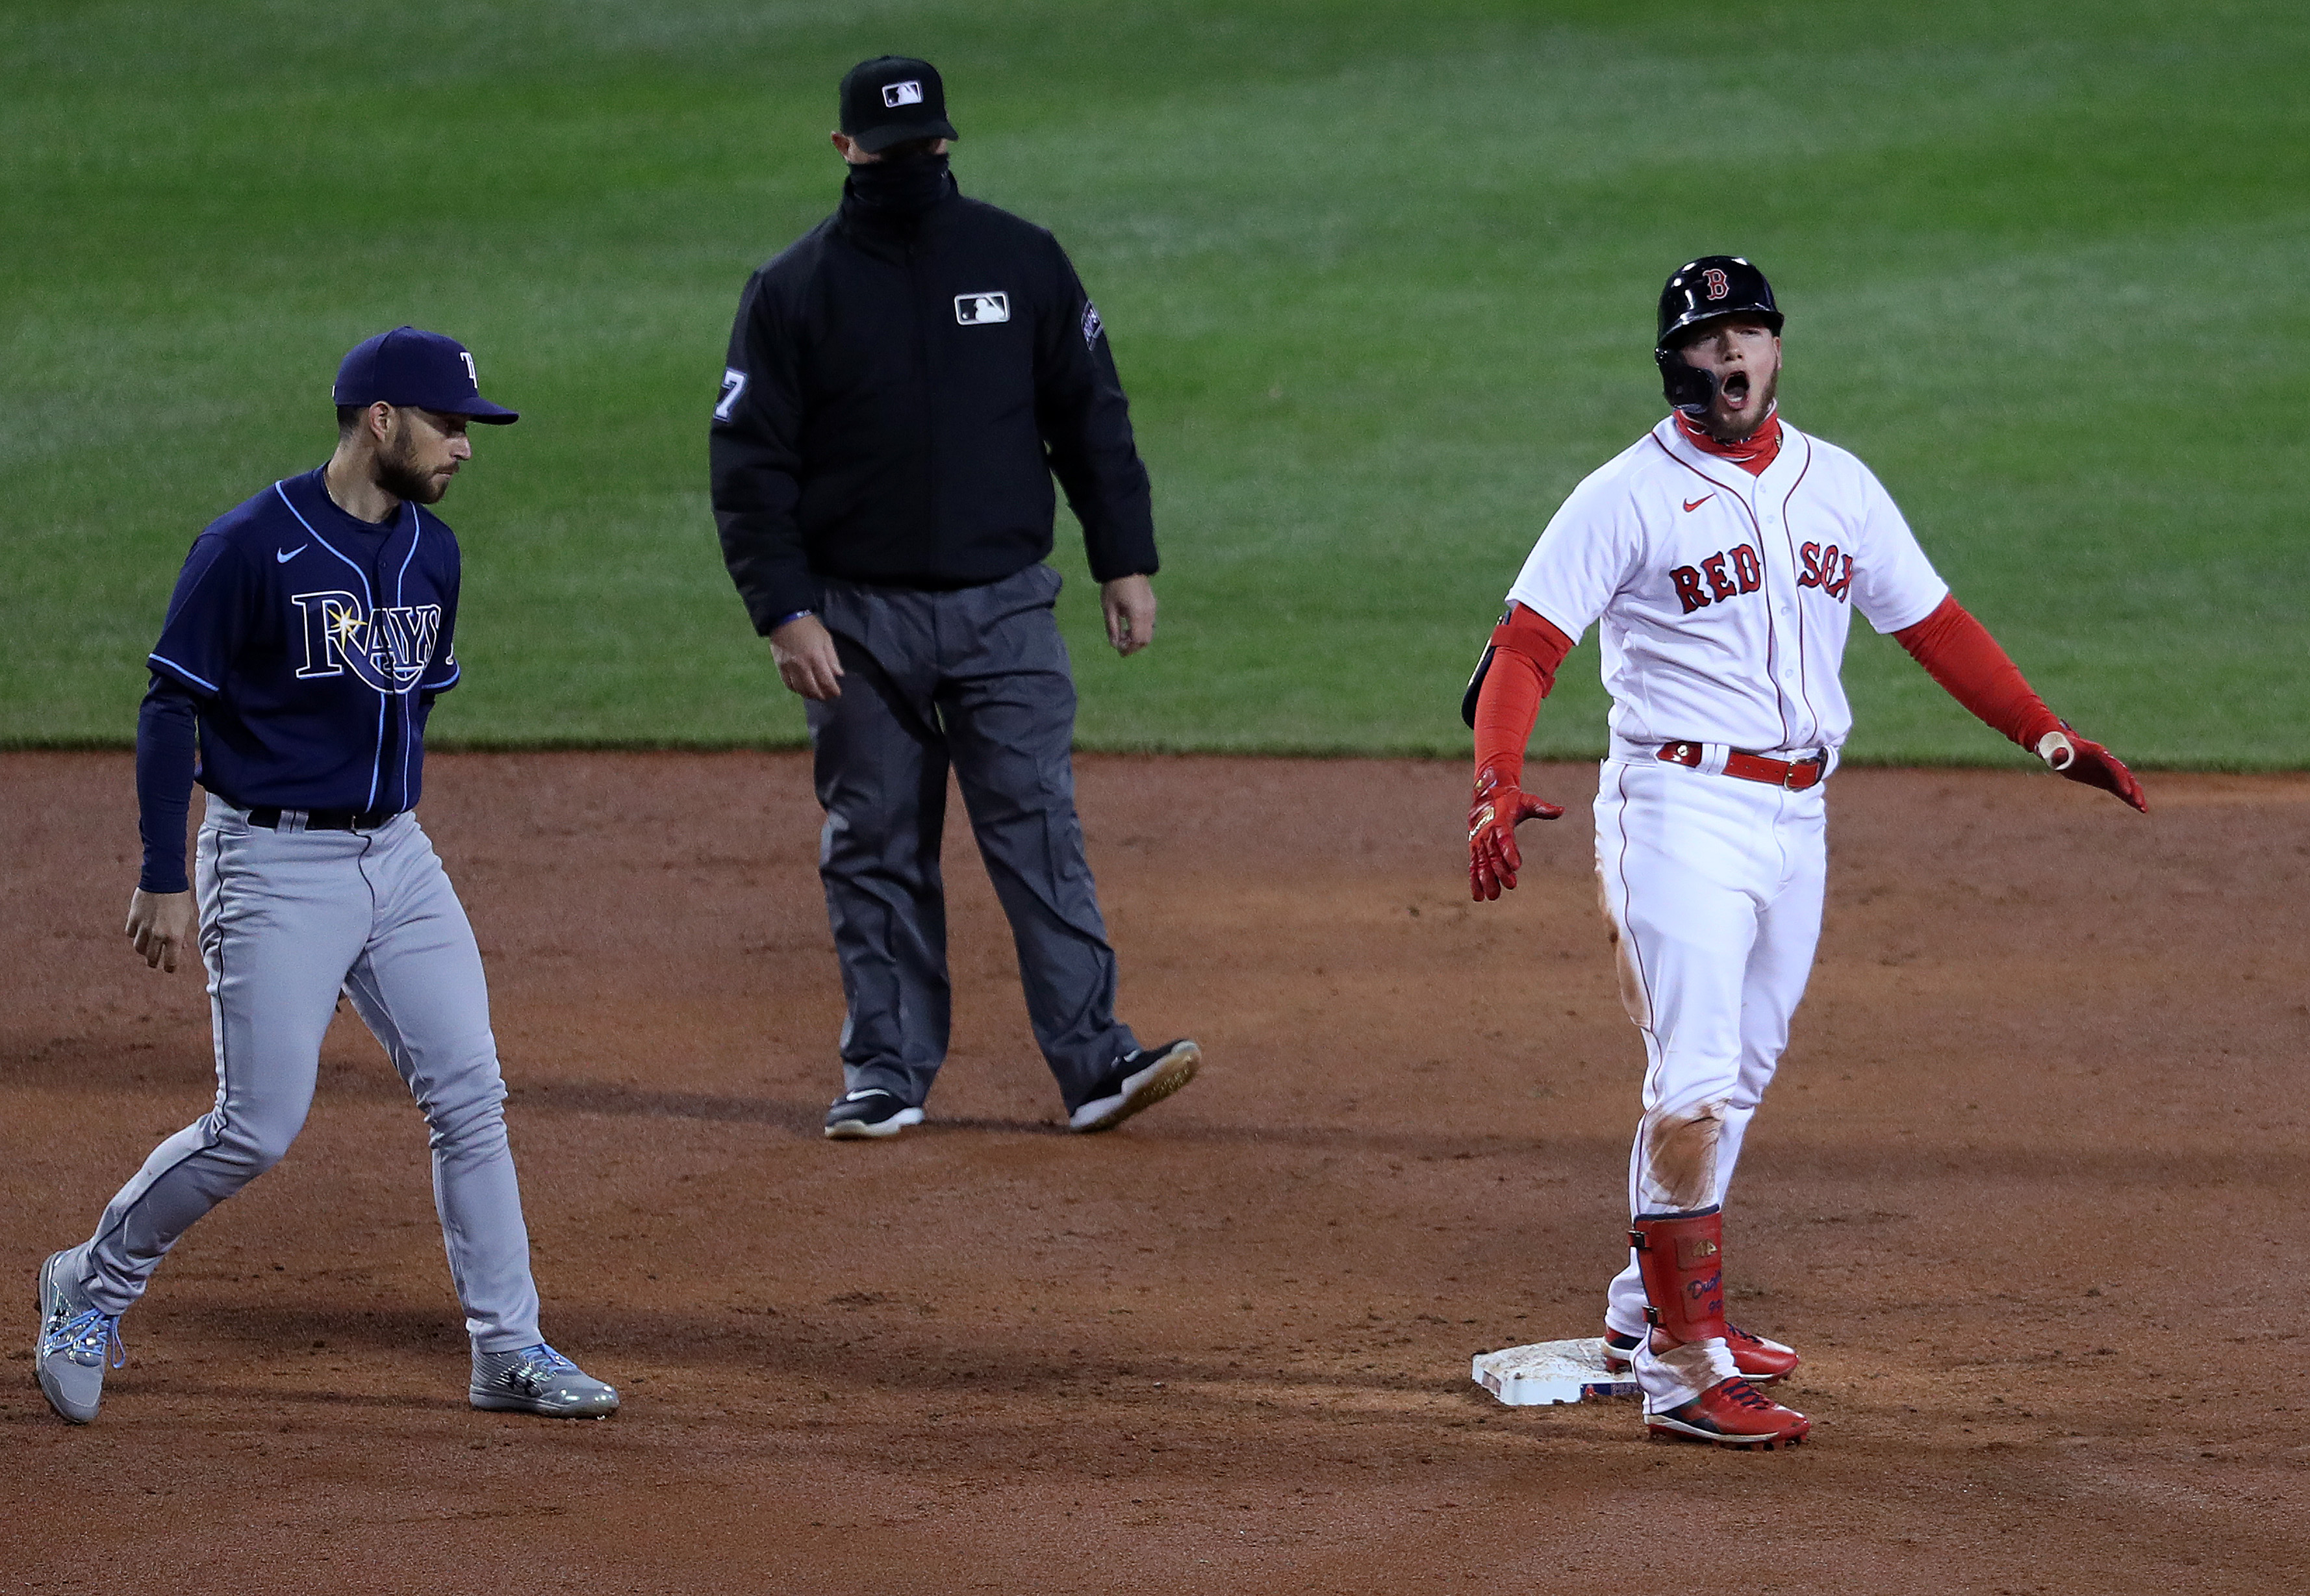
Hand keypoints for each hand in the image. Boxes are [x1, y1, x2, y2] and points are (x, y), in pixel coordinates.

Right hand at [125, 889, 194, 972]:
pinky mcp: (133, 918)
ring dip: (143, 950)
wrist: (164, 879)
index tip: (170, 968)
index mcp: (174, 936)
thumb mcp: (186, 917)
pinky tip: (139, 931)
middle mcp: (157, 935)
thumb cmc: (179, 898)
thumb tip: (181, 948)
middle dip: (154, 962)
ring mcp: (143, 927)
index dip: (170, 967)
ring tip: (147, 947)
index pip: (170, 962)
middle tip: (155, 961)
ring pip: (139, 948)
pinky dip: (134, 934)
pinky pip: (130, 933)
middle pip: (151, 958)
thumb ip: (182, 935)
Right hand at [769, 614, 843, 700]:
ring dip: (810, 695)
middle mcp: (802, 666)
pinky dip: (796, 690)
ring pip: (800, 689)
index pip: (826, 681)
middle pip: (813, 689)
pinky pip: (788, 684)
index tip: (837, 692)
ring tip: (816, 694)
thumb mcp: (825, 639)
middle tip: (828, 695)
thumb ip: (832, 658)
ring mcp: (789, 668)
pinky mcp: (780, 667)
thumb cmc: (809, 627)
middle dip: (823, 695)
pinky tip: (802, 688)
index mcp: (815, 657)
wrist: (785, 618)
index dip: (833, 690)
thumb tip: (838, 674)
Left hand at [1101, 574, 1155, 655]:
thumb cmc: (1114, 586)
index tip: (1119, 651)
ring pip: (1149, 632)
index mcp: (1138, 615)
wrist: (1126, 566)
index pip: (1137, 640)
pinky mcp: (1152, 604)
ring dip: (1137, 637)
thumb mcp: (1109, 608)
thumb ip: (1112, 628)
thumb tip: (1115, 645)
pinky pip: (1150, 623)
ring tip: (1123, 633)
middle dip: (1134, 646)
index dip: (1129, 649)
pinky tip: (1129, 623)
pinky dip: (1141, 629)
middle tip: (1121, 645)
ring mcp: (1153, 608)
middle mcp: (1149, 613)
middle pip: (1146, 639)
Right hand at [1468, 765, 1563, 900]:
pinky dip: (1474, 882)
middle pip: (1493, 855)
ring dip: (1487, 880)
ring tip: (1494, 896)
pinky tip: (1479, 897)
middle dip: (1501, 871)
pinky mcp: (1474, 850)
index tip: (1516, 866)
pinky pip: (1473, 867)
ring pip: (1482, 864)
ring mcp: (1479, 843)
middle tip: (1511, 885)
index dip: (1509, 852)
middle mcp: (1487, 833)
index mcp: (1500, 822)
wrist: (1486, 797)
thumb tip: (1561, 810)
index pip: (1505, 838)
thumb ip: (1543, 808)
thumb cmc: (1510, 801)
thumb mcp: (1527, 801)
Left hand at [2036, 725, 2147, 812]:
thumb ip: (2058, 754)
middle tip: (2139, 803)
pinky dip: (2129, 797)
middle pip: (2124, 774)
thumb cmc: (2058, 750)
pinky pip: (2120, 788)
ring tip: (2143, 809)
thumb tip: (2059, 754)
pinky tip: (2138, 808)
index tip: (2125, 791)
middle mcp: (2107, 760)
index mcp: (2097, 752)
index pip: (2113, 765)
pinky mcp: (2107, 779)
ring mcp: (2109, 769)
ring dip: (2135, 794)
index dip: (2120, 778)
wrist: (2061, 749)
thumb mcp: (2055, 752)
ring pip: (2127, 782)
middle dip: (2133, 788)